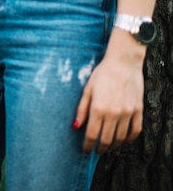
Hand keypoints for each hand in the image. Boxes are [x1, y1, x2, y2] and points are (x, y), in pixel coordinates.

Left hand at [75, 30, 145, 153]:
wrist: (123, 63)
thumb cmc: (102, 74)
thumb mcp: (87, 89)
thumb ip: (81, 109)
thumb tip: (75, 126)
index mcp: (98, 108)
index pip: (92, 134)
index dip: (88, 145)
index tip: (85, 150)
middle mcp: (113, 113)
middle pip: (107, 139)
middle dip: (100, 148)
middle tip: (96, 150)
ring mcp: (128, 112)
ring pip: (121, 138)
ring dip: (114, 145)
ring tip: (108, 146)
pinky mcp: (138, 110)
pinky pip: (135, 130)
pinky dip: (129, 139)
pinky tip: (123, 140)